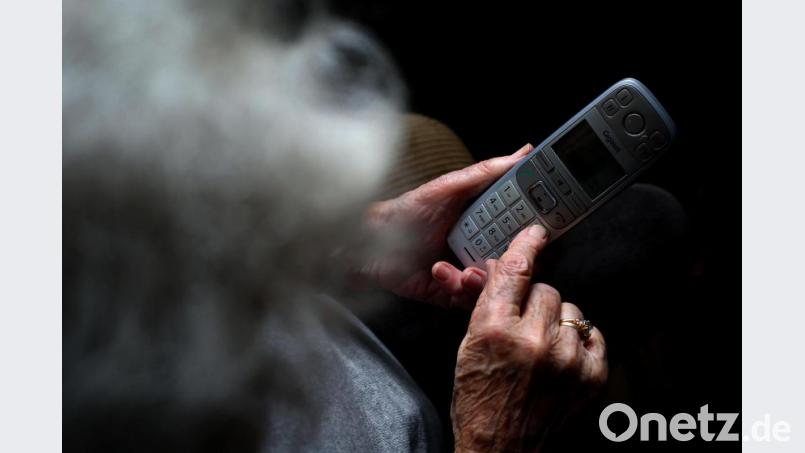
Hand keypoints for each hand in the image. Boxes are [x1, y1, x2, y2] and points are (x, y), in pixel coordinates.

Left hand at [359, 143, 533, 308]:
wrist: (370, 245)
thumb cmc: (405, 212)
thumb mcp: (448, 187)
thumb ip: (486, 172)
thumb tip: (522, 152)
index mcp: (485, 222)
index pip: (521, 227)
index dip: (534, 230)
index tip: (542, 231)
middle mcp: (480, 247)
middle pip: (514, 260)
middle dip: (513, 260)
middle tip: (502, 255)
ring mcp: (467, 272)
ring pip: (496, 283)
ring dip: (484, 276)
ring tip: (468, 268)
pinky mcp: (452, 292)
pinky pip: (471, 299)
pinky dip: (461, 287)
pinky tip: (444, 272)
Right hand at [451, 225, 607, 452]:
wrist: (501, 451)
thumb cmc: (478, 401)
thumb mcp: (467, 347)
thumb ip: (484, 303)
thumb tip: (493, 268)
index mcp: (495, 331)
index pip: (515, 271)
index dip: (525, 246)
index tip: (535, 233)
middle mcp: (534, 342)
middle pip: (545, 288)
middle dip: (532, 301)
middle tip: (522, 324)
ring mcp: (567, 360)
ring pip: (570, 309)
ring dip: (555, 321)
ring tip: (539, 348)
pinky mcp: (591, 376)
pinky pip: (592, 332)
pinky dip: (577, 340)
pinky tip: (561, 357)